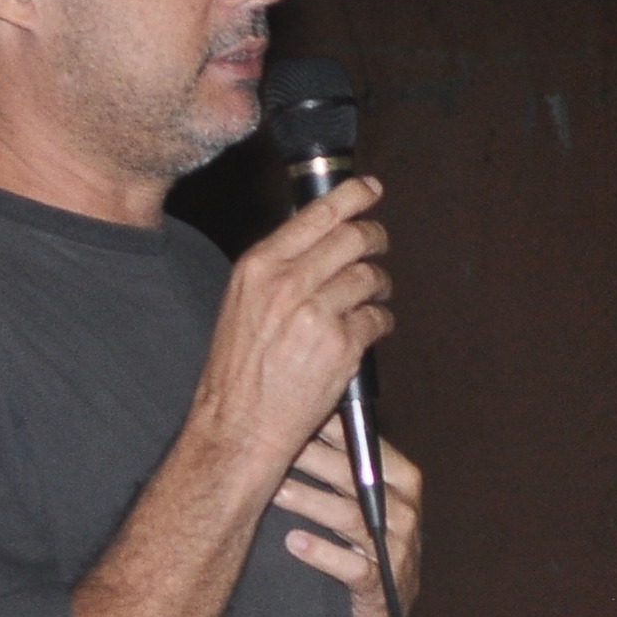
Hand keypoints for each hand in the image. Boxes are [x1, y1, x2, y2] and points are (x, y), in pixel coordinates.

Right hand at [192, 175, 390, 478]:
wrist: (237, 427)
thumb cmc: (236, 373)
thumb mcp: (241, 304)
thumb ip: (276, 270)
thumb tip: (316, 242)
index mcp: (259, 267)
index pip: (317, 214)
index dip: (352, 196)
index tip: (370, 189)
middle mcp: (288, 283)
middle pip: (353, 239)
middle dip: (375, 238)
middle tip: (379, 244)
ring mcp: (317, 314)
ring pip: (370, 277)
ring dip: (380, 284)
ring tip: (373, 295)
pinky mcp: (342, 345)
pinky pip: (378, 319)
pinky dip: (380, 323)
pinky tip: (368, 332)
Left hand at [275, 417, 422, 616]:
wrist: (381, 616)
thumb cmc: (363, 547)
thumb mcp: (360, 502)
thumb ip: (342, 464)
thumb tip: (298, 416)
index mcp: (402, 482)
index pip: (365, 447)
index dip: (329, 429)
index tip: (289, 413)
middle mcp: (403, 512)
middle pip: (354, 478)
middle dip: (311, 459)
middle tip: (270, 447)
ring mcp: (395, 551)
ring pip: (349, 518)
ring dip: (309, 502)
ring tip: (273, 491)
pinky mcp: (381, 588)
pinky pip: (352, 568)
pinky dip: (322, 554)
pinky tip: (294, 542)